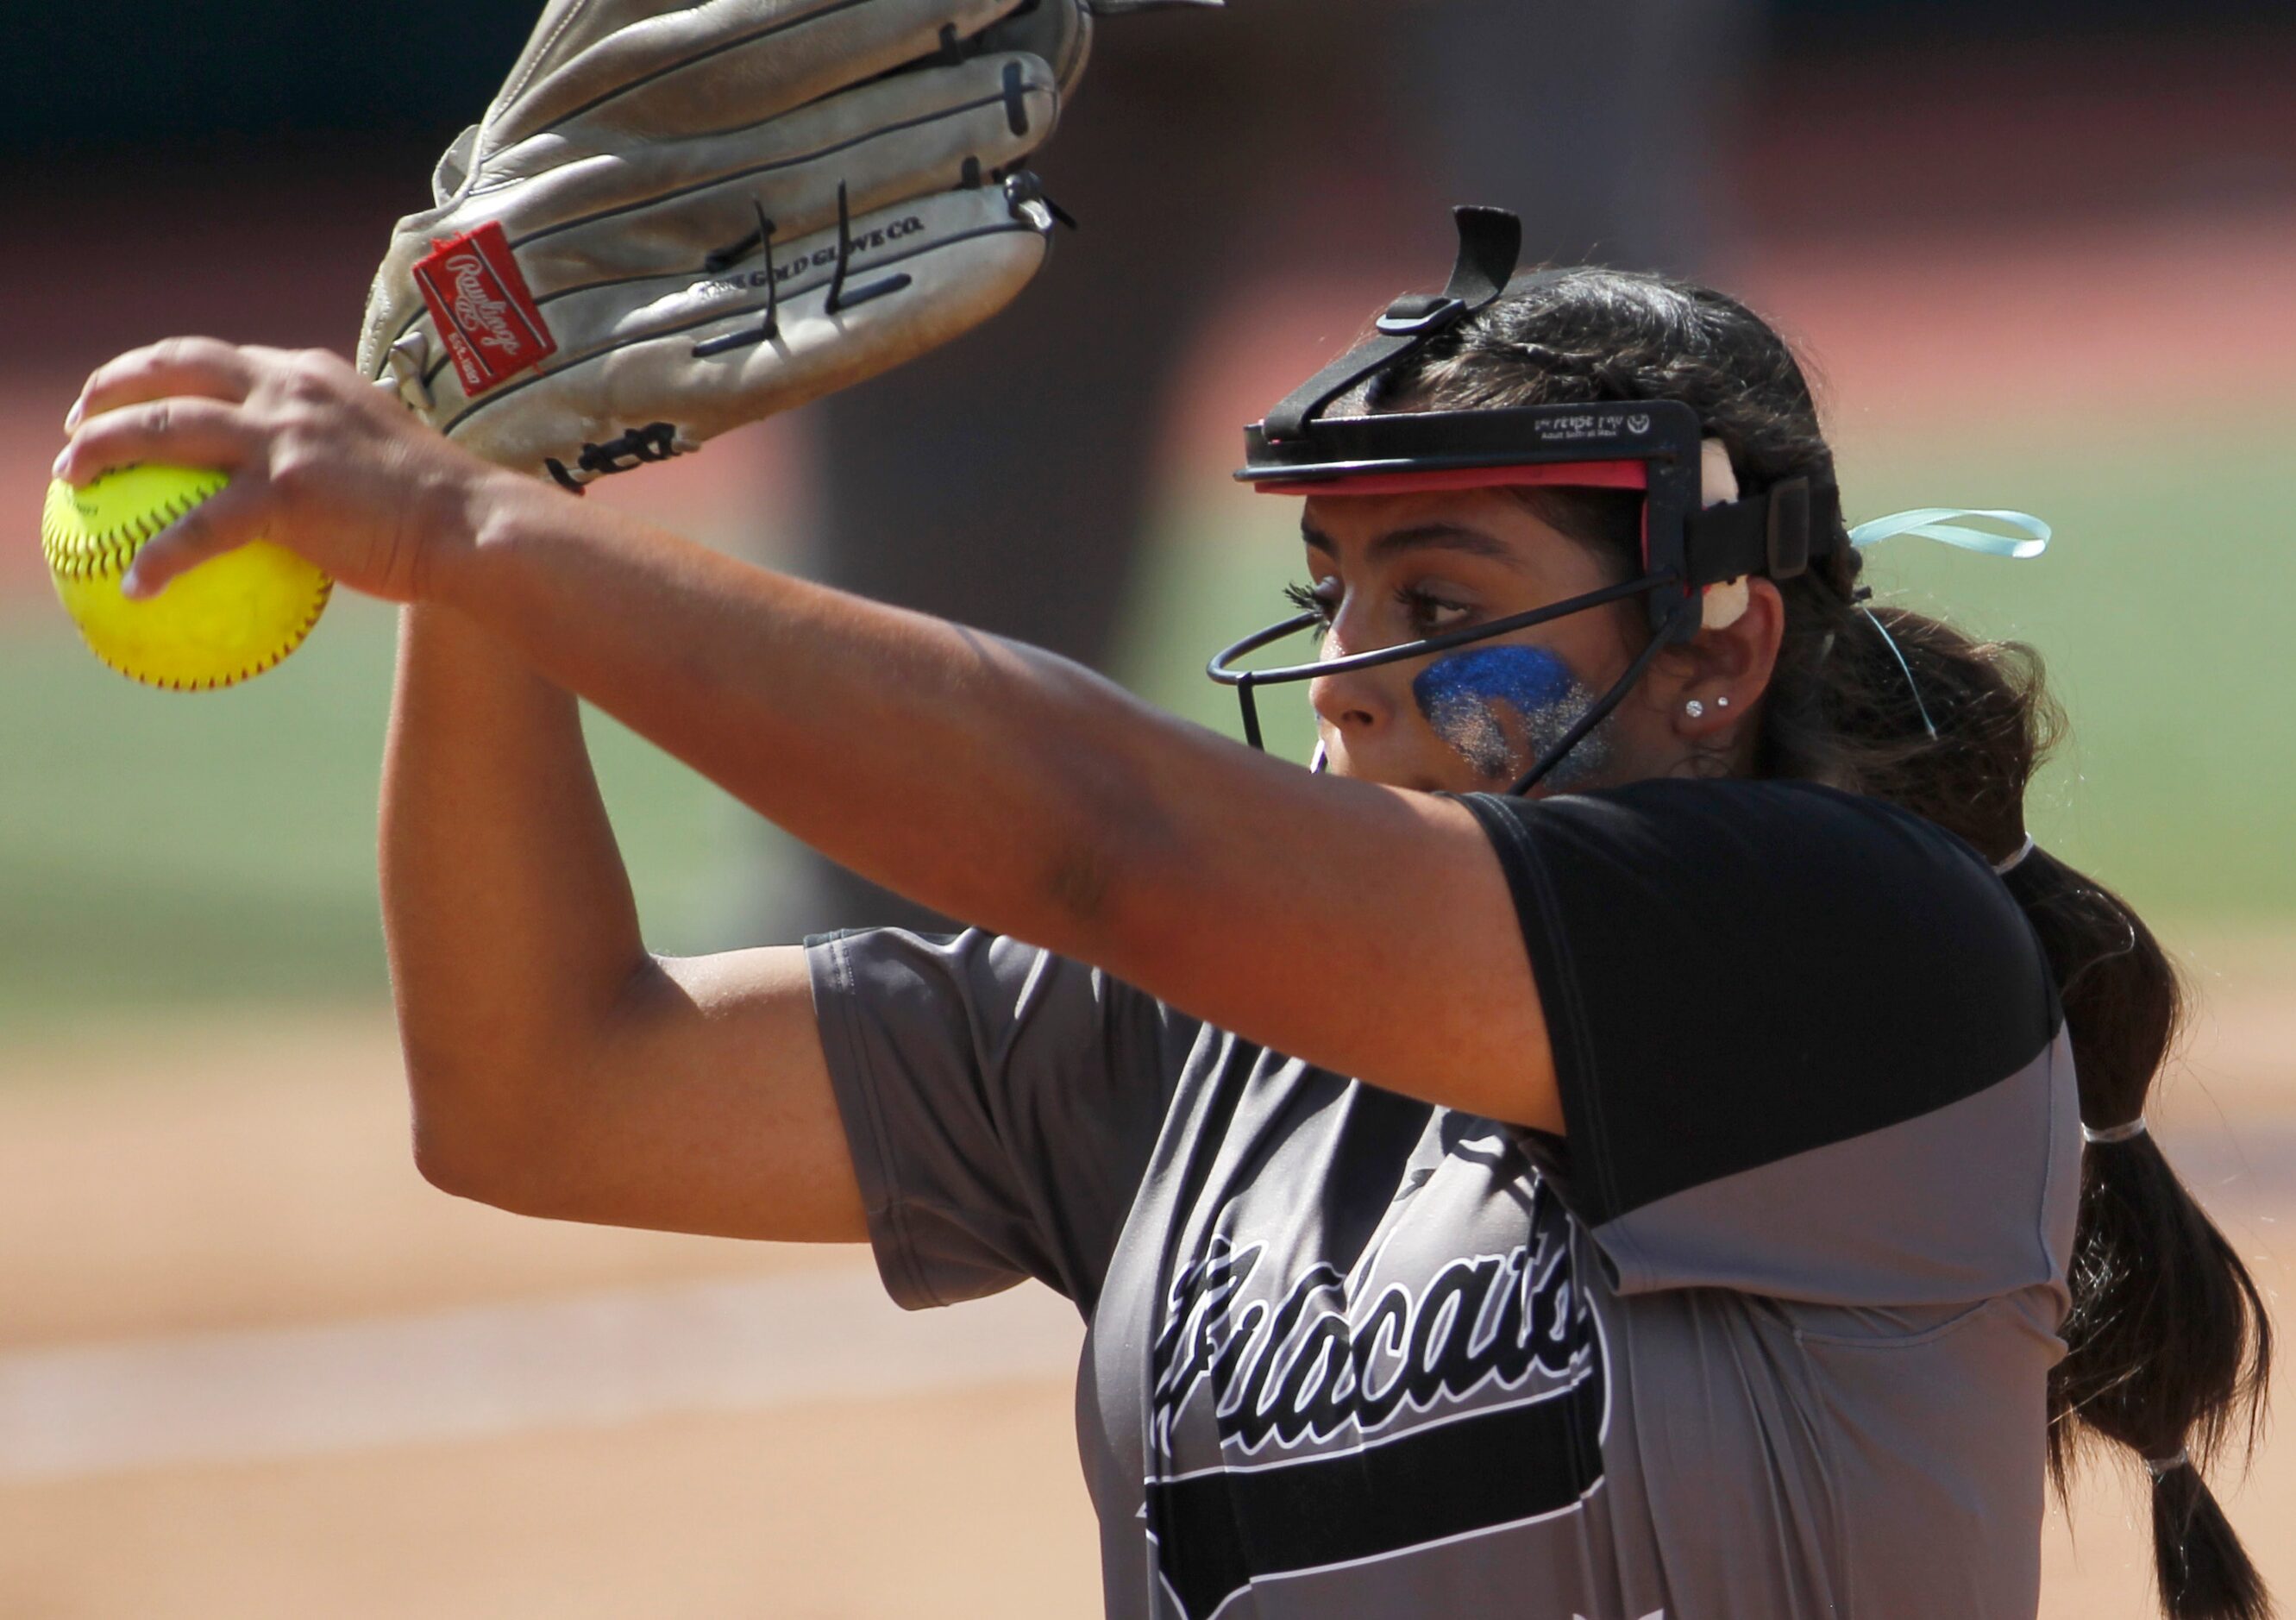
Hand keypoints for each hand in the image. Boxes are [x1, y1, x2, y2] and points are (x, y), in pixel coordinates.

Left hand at [54, 338, 525, 603]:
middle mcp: (291, 391)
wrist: (475, 528)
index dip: (165, 368)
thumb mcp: (385, 457)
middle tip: (79, 421)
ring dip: (103, 449)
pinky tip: (135, 586)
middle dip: (113, 386)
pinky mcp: (286, 492)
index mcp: (312, 377)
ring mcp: (285, 438)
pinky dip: (159, 557)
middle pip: (175, 369)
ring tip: (72, 479)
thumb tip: (314, 494)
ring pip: (164, 428)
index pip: (221, 357)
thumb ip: (337, 455)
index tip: (134, 390)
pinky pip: (198, 529)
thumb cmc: (444, 511)